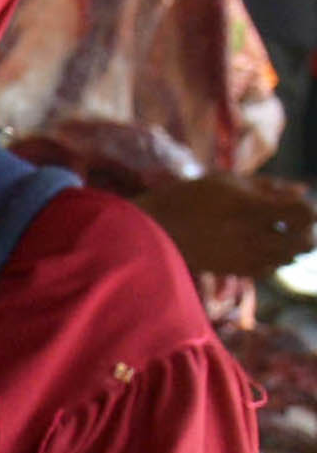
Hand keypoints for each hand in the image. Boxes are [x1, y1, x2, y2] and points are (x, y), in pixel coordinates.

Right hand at [135, 172, 316, 281]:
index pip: (306, 214)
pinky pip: (270, 269)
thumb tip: (302, 191)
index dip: (308, 210)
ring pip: (290, 258)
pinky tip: (256, 247)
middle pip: (306, 242)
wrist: (152, 229)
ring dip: (289, 246)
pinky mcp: (235, 271)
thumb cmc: (189, 197)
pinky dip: (271, 259)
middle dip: (305, 232)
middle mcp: (253, 236)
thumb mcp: (227, 181)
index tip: (294, 206)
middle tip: (290, 223)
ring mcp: (245, 257)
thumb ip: (269, 185)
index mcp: (252, 208)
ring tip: (271, 233)